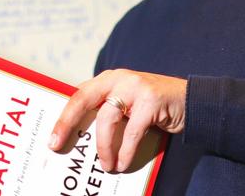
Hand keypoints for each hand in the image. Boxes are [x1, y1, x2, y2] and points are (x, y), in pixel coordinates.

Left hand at [49, 69, 186, 171]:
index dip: (63, 117)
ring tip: (106, 165)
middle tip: (57, 145)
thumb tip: (80, 136)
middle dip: (67, 122)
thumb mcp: (128, 104)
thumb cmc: (155, 107)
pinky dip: (126, 151)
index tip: (52, 139)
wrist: (192, 101)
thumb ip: (108, 110)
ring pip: (107, 118)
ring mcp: (136, 87)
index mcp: (110, 79)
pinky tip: (123, 163)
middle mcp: (120, 78)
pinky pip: (132, 131)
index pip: (79, 95)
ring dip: (103, 146)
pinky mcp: (151, 99)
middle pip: (84, 99)